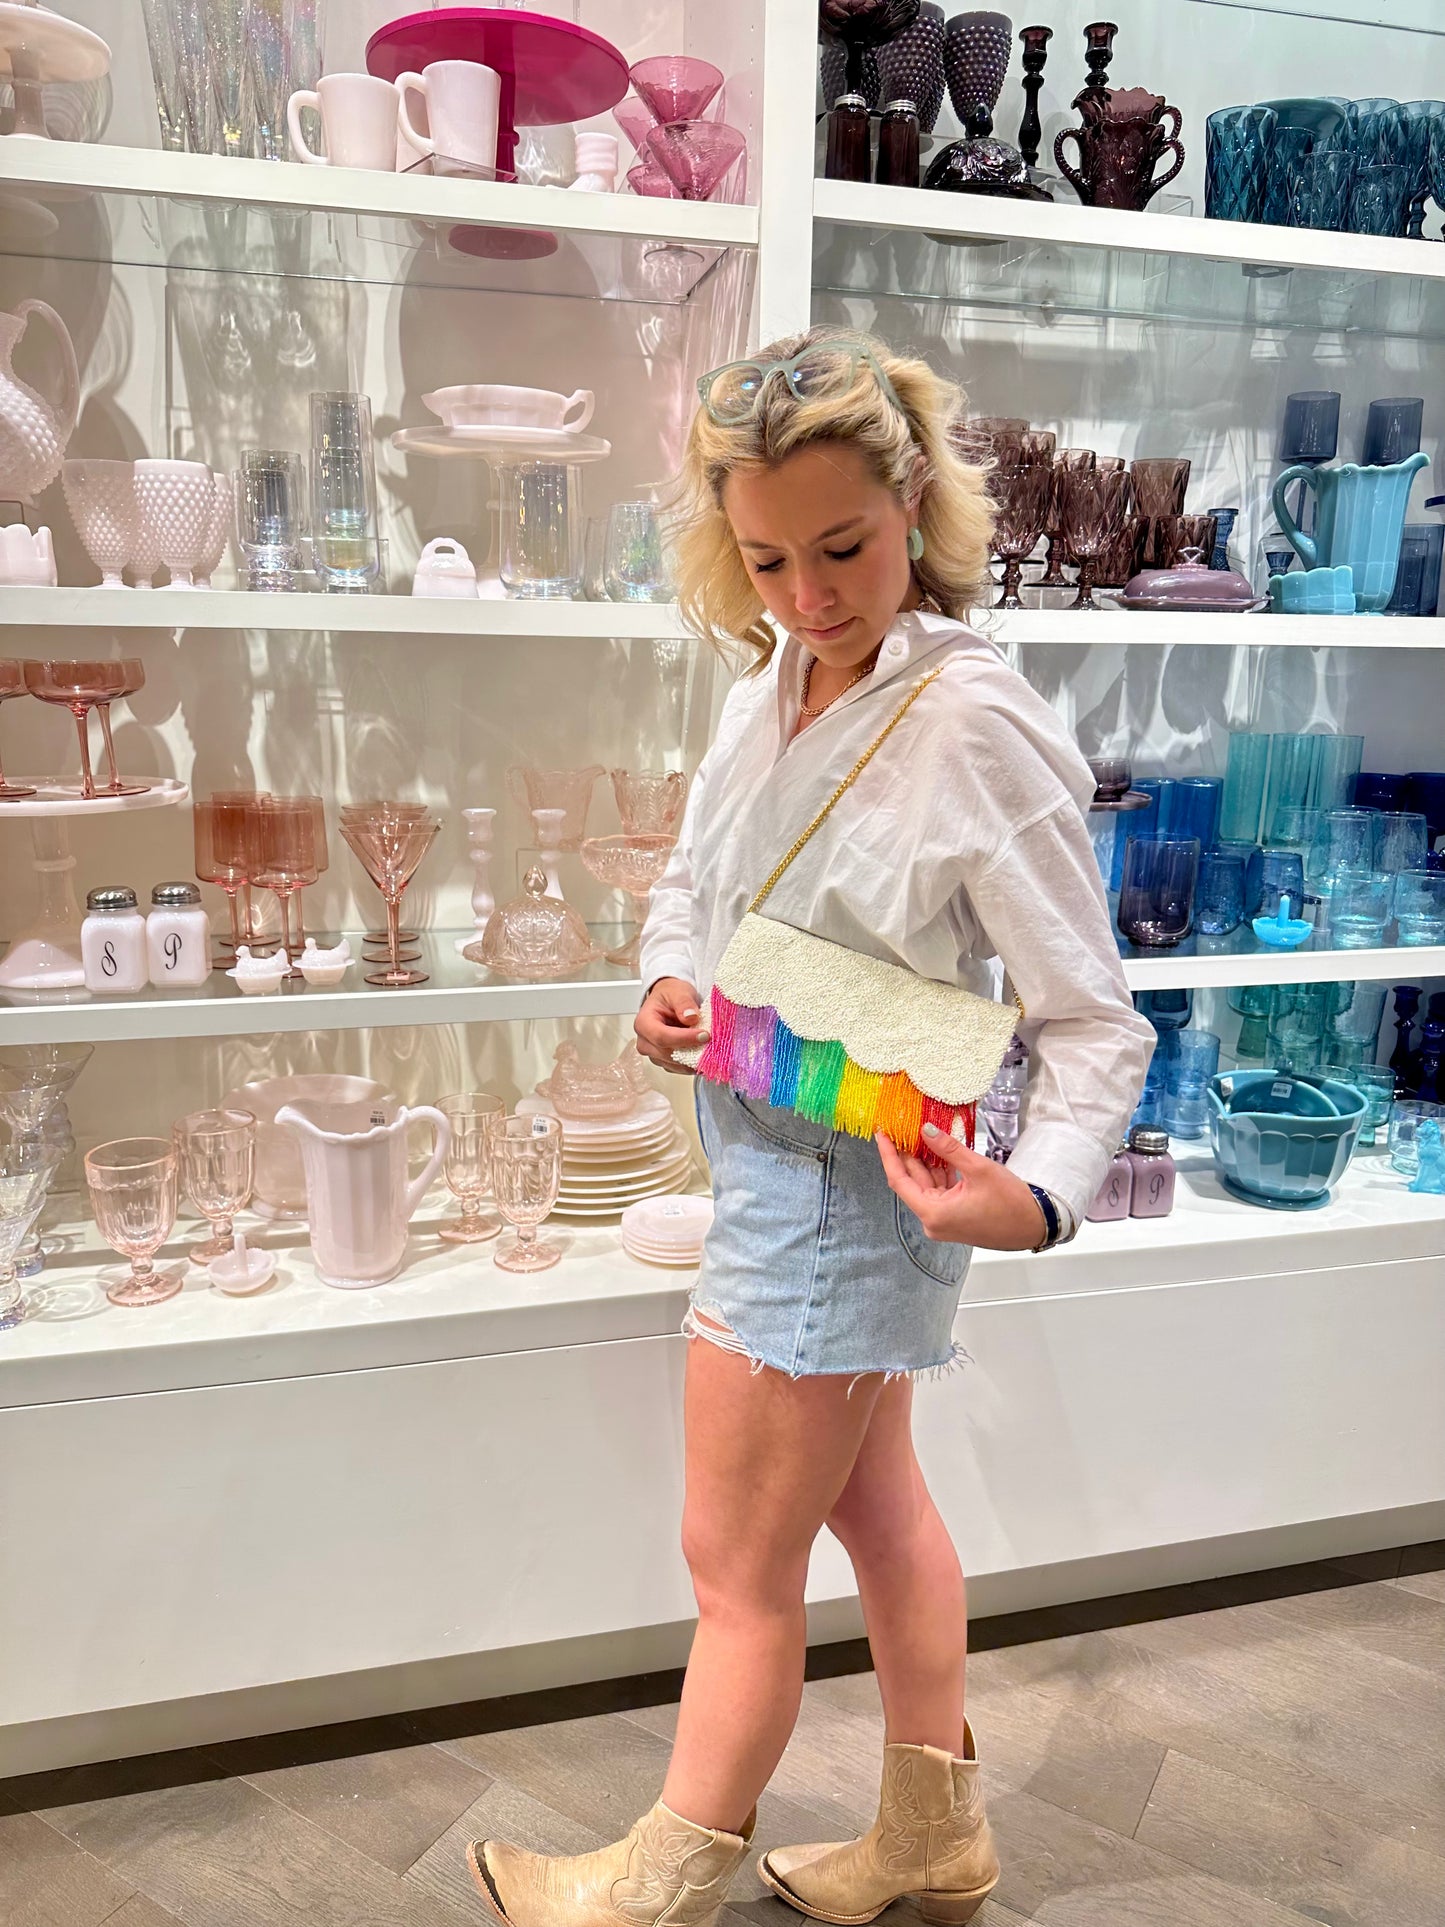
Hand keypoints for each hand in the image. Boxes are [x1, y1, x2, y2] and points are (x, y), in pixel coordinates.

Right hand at [635, 977, 708, 1074]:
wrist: (669, 1001)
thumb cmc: (670, 995)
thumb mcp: (678, 992)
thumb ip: (684, 1002)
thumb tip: (691, 1017)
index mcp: (644, 1023)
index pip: (661, 1036)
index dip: (684, 1039)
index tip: (704, 1035)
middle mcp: (645, 1041)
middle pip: (667, 1053)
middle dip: (691, 1050)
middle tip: (712, 1043)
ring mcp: (654, 1053)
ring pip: (673, 1064)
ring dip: (693, 1060)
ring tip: (710, 1050)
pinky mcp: (664, 1060)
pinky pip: (679, 1068)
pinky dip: (692, 1064)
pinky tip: (704, 1055)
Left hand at [876, 1122, 1047, 1252]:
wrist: (1035, 1225)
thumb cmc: (1012, 1204)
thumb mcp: (978, 1169)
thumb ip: (948, 1148)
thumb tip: (927, 1130)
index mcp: (934, 1213)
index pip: (899, 1180)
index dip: (888, 1155)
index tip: (882, 1135)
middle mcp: (933, 1221)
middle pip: (912, 1182)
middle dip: (908, 1154)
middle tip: (903, 1127)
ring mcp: (943, 1220)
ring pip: (926, 1185)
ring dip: (925, 1161)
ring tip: (922, 1133)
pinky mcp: (954, 1217)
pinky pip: (939, 1191)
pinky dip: (939, 1172)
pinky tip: (940, 1151)